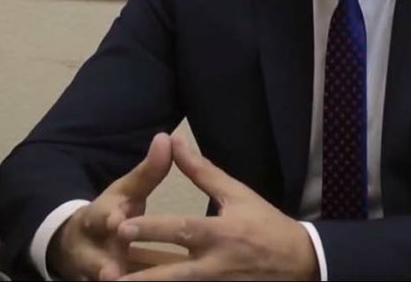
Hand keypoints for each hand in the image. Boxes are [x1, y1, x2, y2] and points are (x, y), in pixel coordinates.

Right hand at [48, 133, 172, 280]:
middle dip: (101, 264)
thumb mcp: (127, 192)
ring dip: (106, 279)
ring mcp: (92, 272)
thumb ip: (148, 172)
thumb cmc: (112, 214)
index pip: (101, 216)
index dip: (108, 218)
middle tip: (111, 273)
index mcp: (99, 218)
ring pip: (97, 277)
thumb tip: (166, 137)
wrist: (74, 244)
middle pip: (92, 258)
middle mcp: (92, 247)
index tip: (116, 220)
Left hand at [116, 136, 318, 280]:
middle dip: (143, 275)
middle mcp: (217, 263)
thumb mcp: (238, 194)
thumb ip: (202, 172)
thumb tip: (175, 142)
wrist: (299, 263)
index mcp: (221, 233)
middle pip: (174, 272)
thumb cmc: (266, 224)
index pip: (181, 230)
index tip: (122, 227)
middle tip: (111, 274)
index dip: (152, 229)